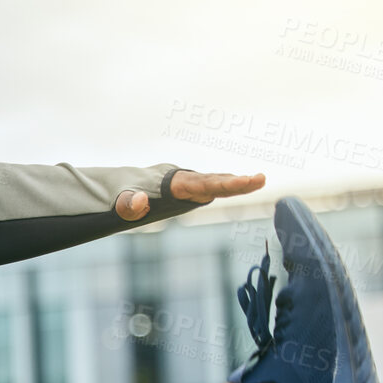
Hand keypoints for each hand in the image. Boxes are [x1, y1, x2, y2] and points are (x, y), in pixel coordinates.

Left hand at [114, 170, 265, 219]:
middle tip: (260, 179)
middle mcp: (188, 182)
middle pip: (215, 181)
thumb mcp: (122, 204)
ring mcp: (193, 186)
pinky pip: (216, 187)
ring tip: (259, 180)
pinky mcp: (195, 191)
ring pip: (218, 182)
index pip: (203, 184)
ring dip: (238, 183)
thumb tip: (138, 201)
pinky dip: (231, 185)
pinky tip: (247, 183)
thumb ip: (128, 204)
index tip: (241, 181)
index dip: (222, 184)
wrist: (129, 187)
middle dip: (237, 182)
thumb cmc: (125, 198)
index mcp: (175, 185)